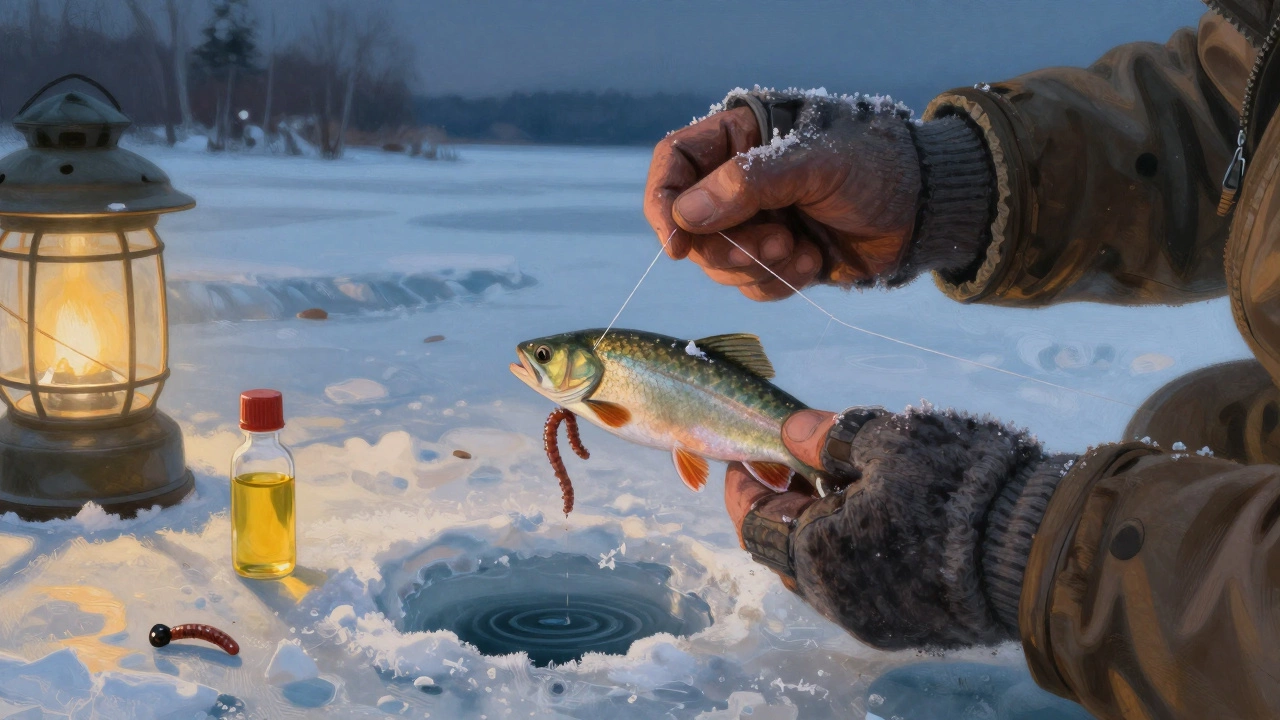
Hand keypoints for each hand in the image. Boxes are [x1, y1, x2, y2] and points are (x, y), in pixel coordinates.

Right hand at [644, 97, 921, 300]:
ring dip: (760, 266)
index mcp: (738, 138)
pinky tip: (816, 263)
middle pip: (690, 225)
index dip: (665, 204)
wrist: (925, 213)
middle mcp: (736, 181)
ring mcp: (754, 222)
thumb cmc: (876, 167)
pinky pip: (751, 285)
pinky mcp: (774, 259)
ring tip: (804, 251)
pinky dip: (780, 282)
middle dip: (728, 248)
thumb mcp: (816, 163)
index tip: (677, 245)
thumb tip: (687, 215)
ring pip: (718, 262)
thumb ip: (750, 182)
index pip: (674, 165)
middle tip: (775, 244)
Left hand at [728, 405, 1054, 649]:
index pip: (755, 523)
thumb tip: (787, 429)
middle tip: (808, 459)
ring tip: (857, 479)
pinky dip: (862, 549)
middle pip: (790, 549)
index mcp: (816, 557)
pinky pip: (867, 584)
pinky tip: (890, 512)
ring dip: (829, 525)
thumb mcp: (888, 440)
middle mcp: (837, 601)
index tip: (755, 453)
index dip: (748, 484)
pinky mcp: (913, 625)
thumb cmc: (959, 486)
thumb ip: (827, 437)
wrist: (1043, 547)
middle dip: (791, 501)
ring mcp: (876, 619)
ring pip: (829, 569)